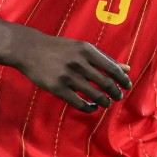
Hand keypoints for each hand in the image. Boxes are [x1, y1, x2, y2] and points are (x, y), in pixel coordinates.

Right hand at [9, 32, 131, 112]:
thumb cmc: (59, 48)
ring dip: (104, 102)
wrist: (29, 50)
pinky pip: (79, 103)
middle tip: (118, 97)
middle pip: (106, 83)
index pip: (112, 68)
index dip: (123, 80)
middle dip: (116, 93)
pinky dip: (89, 108)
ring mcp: (68, 76)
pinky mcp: (57, 88)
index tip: (127, 86)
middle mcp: (79, 63)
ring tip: (106, 103)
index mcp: (87, 50)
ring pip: (94, 95)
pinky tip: (92, 107)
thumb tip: (127, 68)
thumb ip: (104, 58)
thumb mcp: (82, 48)